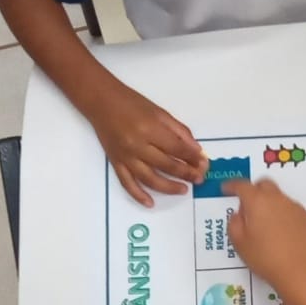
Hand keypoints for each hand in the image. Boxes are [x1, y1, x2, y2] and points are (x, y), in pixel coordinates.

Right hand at [91, 83, 206, 205]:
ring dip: (168, 187)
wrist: (101, 102)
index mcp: (150, 129)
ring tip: (183, 190)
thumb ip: (179, 131)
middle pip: (166, 165)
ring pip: (149, 179)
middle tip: (199, 179)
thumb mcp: (160, 112)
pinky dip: (138, 195)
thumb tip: (196, 150)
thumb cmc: (132, 103)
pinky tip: (150, 203)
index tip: (203, 164)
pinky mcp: (115, 163)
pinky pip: (127, 183)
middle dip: (186, 173)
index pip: (177, 149)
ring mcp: (125, 157)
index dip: (192, 158)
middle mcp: (137, 146)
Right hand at [222, 179, 305, 289]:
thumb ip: (234, 223)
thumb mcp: (239, 243)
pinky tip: (285, 235)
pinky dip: (287, 218)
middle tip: (248, 205)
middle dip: (254, 190)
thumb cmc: (264, 257)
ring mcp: (297, 208)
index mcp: (257, 202)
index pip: (242, 185)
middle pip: (265, 185)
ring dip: (272, 206)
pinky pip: (294, 213)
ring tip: (268, 226)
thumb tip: (239, 214)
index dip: (232, 185)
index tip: (226, 189)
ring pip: (281, 199)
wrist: (299, 271)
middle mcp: (278, 199)